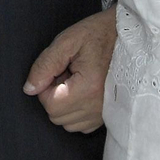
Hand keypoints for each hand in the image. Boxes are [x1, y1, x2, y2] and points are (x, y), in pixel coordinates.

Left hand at [23, 6, 116, 132]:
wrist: (129, 37)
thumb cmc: (98, 34)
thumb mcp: (67, 41)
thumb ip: (45, 65)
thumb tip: (29, 89)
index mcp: (88, 88)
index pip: (50, 104)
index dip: (46, 86)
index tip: (58, 69)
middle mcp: (98, 107)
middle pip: (57, 116)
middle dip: (55, 95)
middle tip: (68, 72)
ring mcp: (105, 115)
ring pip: (68, 123)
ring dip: (66, 103)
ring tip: (78, 80)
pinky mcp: (108, 116)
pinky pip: (81, 125)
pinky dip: (77, 110)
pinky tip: (85, 90)